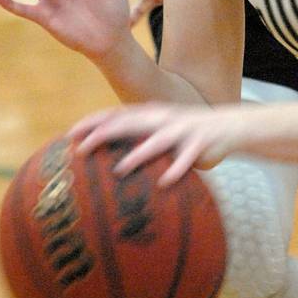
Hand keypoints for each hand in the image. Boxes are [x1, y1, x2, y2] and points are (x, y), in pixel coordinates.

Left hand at [69, 102, 242, 185]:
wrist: (228, 126)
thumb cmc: (186, 136)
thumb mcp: (160, 134)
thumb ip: (138, 142)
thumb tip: (107, 164)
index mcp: (150, 114)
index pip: (116, 114)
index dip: (93, 121)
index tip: (70, 134)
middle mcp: (163, 118)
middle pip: (129, 123)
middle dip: (104, 133)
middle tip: (80, 148)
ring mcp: (182, 129)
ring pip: (156, 140)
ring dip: (138, 154)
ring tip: (119, 169)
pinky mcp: (200, 142)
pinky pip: (187, 157)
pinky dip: (176, 169)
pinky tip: (164, 182)